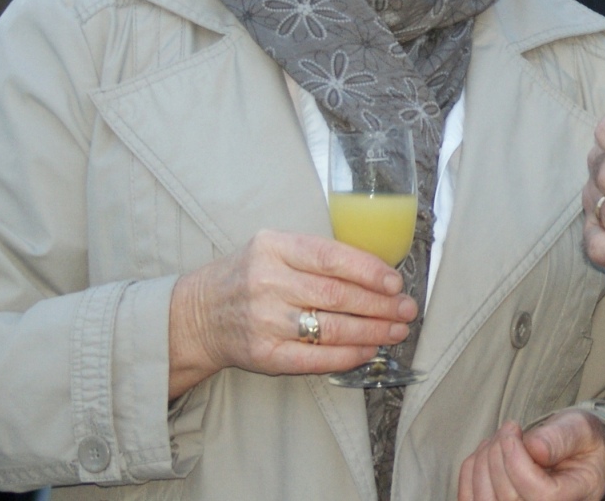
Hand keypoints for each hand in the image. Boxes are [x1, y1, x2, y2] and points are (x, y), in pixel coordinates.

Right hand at [167, 229, 416, 397]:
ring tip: (396, 330)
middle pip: (337, 295)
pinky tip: (368, 350)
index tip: (396, 282)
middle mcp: (268, 282)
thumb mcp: (274, 249)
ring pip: (331, 327)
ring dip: (372, 331)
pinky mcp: (263, 353)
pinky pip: (314, 358)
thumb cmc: (248, 276)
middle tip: (407, 310)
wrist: (197, 315)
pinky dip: (347, 356)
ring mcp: (264, 320)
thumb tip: (377, 272)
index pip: (332, 258)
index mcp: (274, 247)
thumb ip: (316, 255)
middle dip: (381, 305)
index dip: (371, 271)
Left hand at [458, 412, 604, 500]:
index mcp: (572, 497)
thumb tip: (535, 449)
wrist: (573, 453)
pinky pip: (470, 499)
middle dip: (498, 454)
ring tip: (499, 439)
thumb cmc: (578, 441)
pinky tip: (486, 452)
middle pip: (508, 498)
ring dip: (483, 461)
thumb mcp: (580, 429)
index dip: (517, 460)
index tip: (514, 428)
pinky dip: (470, 471)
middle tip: (509, 428)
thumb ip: (562, 438)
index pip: (539, 495)